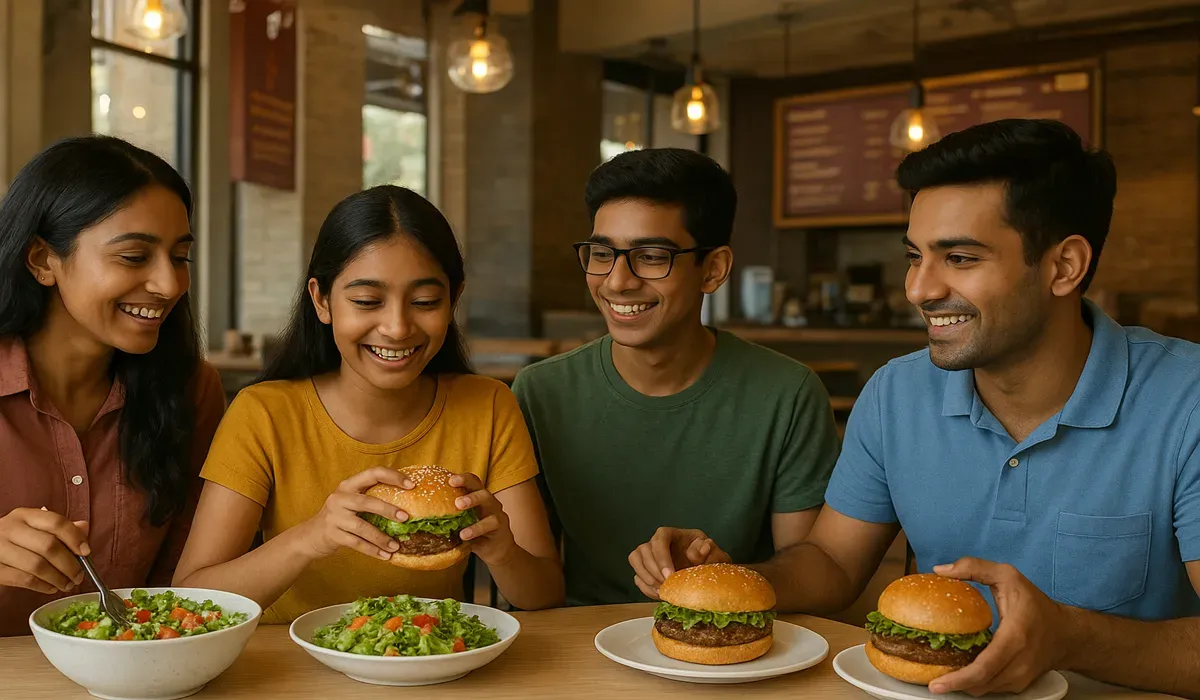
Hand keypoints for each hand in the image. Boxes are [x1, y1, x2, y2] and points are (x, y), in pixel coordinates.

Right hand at [0, 508, 89, 593]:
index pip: (55, 522)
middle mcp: (10, 529)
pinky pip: (23, 580)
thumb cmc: (15, 540)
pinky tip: (51, 588)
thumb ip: (59, 528)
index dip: (74, 537)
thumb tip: (84, 527)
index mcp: (24, 515)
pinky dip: (42, 586)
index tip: (86, 552)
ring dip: (57, 578)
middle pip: (48, 546)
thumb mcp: (34, 528)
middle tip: (79, 576)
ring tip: (67, 585)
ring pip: (37, 565)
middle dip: (69, 564)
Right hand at [298, 467, 412, 561]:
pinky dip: (372, 550)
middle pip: (366, 502)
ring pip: (362, 527)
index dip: (393, 476)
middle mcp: (339, 498)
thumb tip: (409, 502)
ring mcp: (334, 516)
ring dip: (381, 537)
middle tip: (406, 518)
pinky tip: (385, 555)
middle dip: (387, 510)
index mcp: (348, 485)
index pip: (372, 473)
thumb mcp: (352, 502)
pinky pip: (356, 543)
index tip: (412, 485)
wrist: (311, 536)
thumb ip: (372, 498)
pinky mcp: (332, 534)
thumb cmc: (341, 517)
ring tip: (396, 546)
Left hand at [449, 473, 515, 566]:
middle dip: (467, 485)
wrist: (497, 550)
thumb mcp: (463, 524)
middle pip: (480, 486)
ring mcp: (497, 512)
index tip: (449, 480)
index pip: (472, 482)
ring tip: (458, 506)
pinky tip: (464, 535)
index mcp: (478, 497)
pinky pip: (490, 523)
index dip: (462, 478)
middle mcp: (489, 501)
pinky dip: (476, 528)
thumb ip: (450, 518)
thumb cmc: (475, 534)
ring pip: (489, 501)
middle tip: (452, 490)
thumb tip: (422, 520)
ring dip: (473, 501)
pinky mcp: (501, 526)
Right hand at [628, 527, 730, 598]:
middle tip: (666, 586)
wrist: (706, 571)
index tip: (670, 575)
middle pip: (644, 550)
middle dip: (653, 571)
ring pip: (635, 560)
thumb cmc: (709, 558)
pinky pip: (637, 576)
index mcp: (674, 534)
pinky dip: (645, 587)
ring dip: (646, 577)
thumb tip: (696, 552)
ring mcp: (649, 555)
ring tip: (661, 591)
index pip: (660, 537)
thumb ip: (710, 551)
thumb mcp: (715, 553)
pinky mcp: (646, 570)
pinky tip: (658, 595)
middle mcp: (658, 542)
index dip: (661, 556)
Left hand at [929, 558, 1070, 695]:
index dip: (959, 679)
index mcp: (1015, 637)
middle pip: (980, 684)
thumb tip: (941, 570)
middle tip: (932, 682)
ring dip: (964, 685)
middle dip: (954, 685)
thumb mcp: (1007, 576)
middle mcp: (1019, 663)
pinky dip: (976, 683)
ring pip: (984, 690)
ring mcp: (1021, 678)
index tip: (936, 684)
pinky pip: (992, 688)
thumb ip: (974, 567)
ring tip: (944, 674)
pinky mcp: (1020, 685)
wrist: (1067, 635)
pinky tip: (962, 672)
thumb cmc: (1036, 604)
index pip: (984, 667)